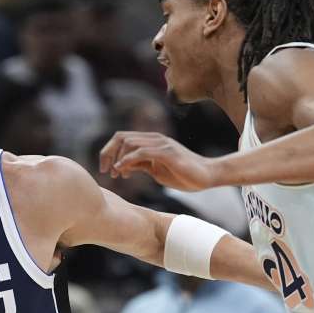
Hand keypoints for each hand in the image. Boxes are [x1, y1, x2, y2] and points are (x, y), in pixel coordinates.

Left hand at [98, 131, 214, 191]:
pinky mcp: (168, 153)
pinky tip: (123, 171)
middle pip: (121, 137)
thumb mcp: (157, 171)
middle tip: (106, 171)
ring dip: (118, 158)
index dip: (109, 151)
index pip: (122, 138)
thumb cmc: (184, 175)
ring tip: (116, 173)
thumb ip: (141, 166)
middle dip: (108, 153)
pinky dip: (128, 161)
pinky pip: (142, 152)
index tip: (106, 169)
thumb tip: (124, 167)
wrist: (207, 176)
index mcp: (151, 142)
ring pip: (129, 142)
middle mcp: (155, 139)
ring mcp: (162, 144)